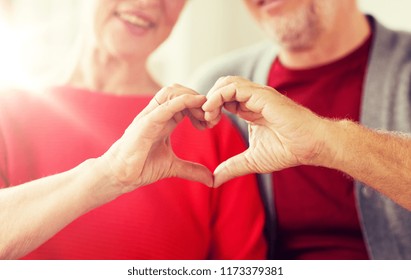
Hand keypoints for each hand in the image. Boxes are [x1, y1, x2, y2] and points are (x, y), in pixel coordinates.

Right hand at [101, 84, 212, 193]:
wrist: (120, 175)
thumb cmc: (141, 166)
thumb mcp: (173, 167)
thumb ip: (192, 170)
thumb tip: (211, 180)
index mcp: (164, 120)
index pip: (184, 100)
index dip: (200, 106)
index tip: (212, 122)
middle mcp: (157, 114)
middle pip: (179, 90)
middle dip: (199, 99)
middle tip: (211, 118)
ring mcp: (150, 116)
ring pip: (171, 91)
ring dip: (192, 97)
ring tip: (204, 114)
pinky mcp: (145, 123)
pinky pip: (164, 106)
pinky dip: (182, 101)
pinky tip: (196, 104)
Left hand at [202, 76, 327, 186]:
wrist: (311, 146)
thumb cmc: (288, 150)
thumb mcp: (252, 160)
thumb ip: (232, 167)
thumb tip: (214, 180)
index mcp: (249, 109)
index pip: (223, 98)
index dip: (211, 108)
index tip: (206, 125)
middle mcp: (252, 98)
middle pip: (222, 85)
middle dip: (208, 100)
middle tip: (205, 119)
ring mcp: (258, 95)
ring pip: (226, 82)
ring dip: (212, 96)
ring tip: (208, 115)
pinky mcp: (262, 95)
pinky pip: (234, 87)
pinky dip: (218, 96)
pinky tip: (213, 112)